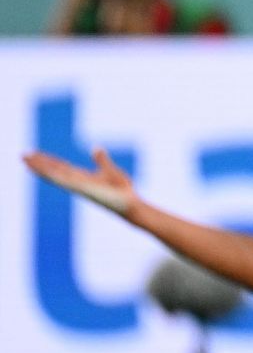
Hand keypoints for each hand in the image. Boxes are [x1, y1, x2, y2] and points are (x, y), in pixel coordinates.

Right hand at [23, 148, 138, 216]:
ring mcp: (79, 186)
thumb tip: (96, 148)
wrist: (130, 204)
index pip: (61, 167)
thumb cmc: (121, 190)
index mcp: (81, 177)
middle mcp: (77, 182)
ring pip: (56, 175)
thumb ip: (101, 160)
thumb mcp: (110, 170)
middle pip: (54, 170)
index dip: (48, 160)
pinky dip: (56, 176)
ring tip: (27, 160)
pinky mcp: (86, 189)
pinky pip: (68, 181)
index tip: (34, 154)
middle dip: (39, 163)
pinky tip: (46, 172)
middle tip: (23, 155)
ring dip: (42, 168)